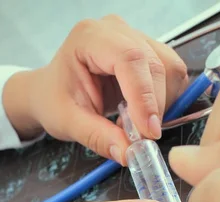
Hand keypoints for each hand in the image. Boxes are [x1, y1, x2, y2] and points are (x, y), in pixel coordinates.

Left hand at [3, 15, 187, 164]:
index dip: (145, 96)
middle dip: (155, 105)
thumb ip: (98, 137)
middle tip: (141, 138)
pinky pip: (170, 74)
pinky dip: (163, 99)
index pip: (130, 59)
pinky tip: (141, 113)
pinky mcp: (147, 51)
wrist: (49, 91)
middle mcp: (115, 30)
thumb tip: (129, 153)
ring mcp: (134, 37)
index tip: (149, 131)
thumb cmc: (54, 100)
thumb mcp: (69, 123)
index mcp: (89, 38)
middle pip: (155, 64)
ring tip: (135, 123)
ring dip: (162, 103)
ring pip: (169, 68)